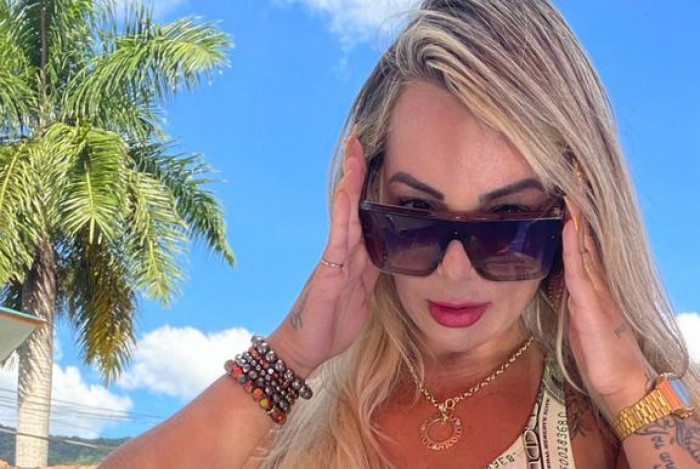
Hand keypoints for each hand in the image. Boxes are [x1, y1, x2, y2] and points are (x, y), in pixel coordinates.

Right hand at [268, 126, 379, 376]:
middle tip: (357, 138)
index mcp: (354, 256)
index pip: (362, 212)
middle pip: (350, 203)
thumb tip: (386, 254)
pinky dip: (342, 212)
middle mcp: (343, 251)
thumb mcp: (363, 296)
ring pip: (344, 212)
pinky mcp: (329, 272)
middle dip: (354, 171)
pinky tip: (344, 192)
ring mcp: (334, 259)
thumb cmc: (332, 324)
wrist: (307, 349)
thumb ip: (371, 272)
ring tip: (353, 153)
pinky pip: (337, 237)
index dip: (365, 186)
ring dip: (349, 182)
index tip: (370, 157)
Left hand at [562, 198, 652, 417]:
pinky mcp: (590, 304)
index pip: (581, 241)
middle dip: (579, 206)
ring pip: (584, 245)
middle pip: (586, 236)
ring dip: (576, 216)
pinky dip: (573, 245)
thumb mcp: (576, 313)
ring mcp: (595, 289)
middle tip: (572, 172)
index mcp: (591, 281)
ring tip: (570, 186)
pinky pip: (579, 269)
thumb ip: (566, 290)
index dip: (574, 215)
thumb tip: (551, 272)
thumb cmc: (595, 347)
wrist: (619, 378)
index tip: (565, 187)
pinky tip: (568, 224)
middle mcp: (596, 279)